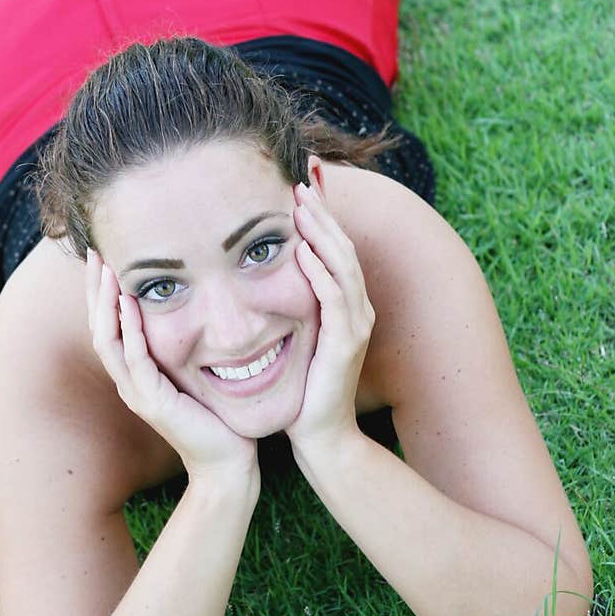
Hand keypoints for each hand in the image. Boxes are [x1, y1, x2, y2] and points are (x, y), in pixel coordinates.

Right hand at [86, 249, 258, 484]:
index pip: (108, 325)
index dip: (102, 292)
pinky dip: (129, 329)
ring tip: (106, 268)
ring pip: (108, 340)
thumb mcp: (196, 371)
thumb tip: (196, 306)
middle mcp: (129, 382)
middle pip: (98, 327)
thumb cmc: (218, 416)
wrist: (228, 462)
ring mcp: (137, 393)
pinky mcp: (152, 402)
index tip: (103, 256)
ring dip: (105, 302)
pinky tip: (129, 302)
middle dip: (95, 289)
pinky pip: (134, 358)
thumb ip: (186, 344)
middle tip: (93, 252)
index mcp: (136, 374)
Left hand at [284, 182, 374, 453]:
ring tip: (302, 204)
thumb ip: (285, 303)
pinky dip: (321, 273)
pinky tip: (305, 252)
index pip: (332, 248)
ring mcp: (355, 324)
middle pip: (342, 246)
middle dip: (321, 212)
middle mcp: (356, 308)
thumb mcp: (292, 335)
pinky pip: (336, 300)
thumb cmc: (301, 387)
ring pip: (342, 265)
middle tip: (300, 179)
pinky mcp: (347, 344)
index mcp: (343, 303)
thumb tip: (258, 273)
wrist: (319, 436)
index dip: (319, 215)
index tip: (297, 183)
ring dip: (322, 232)